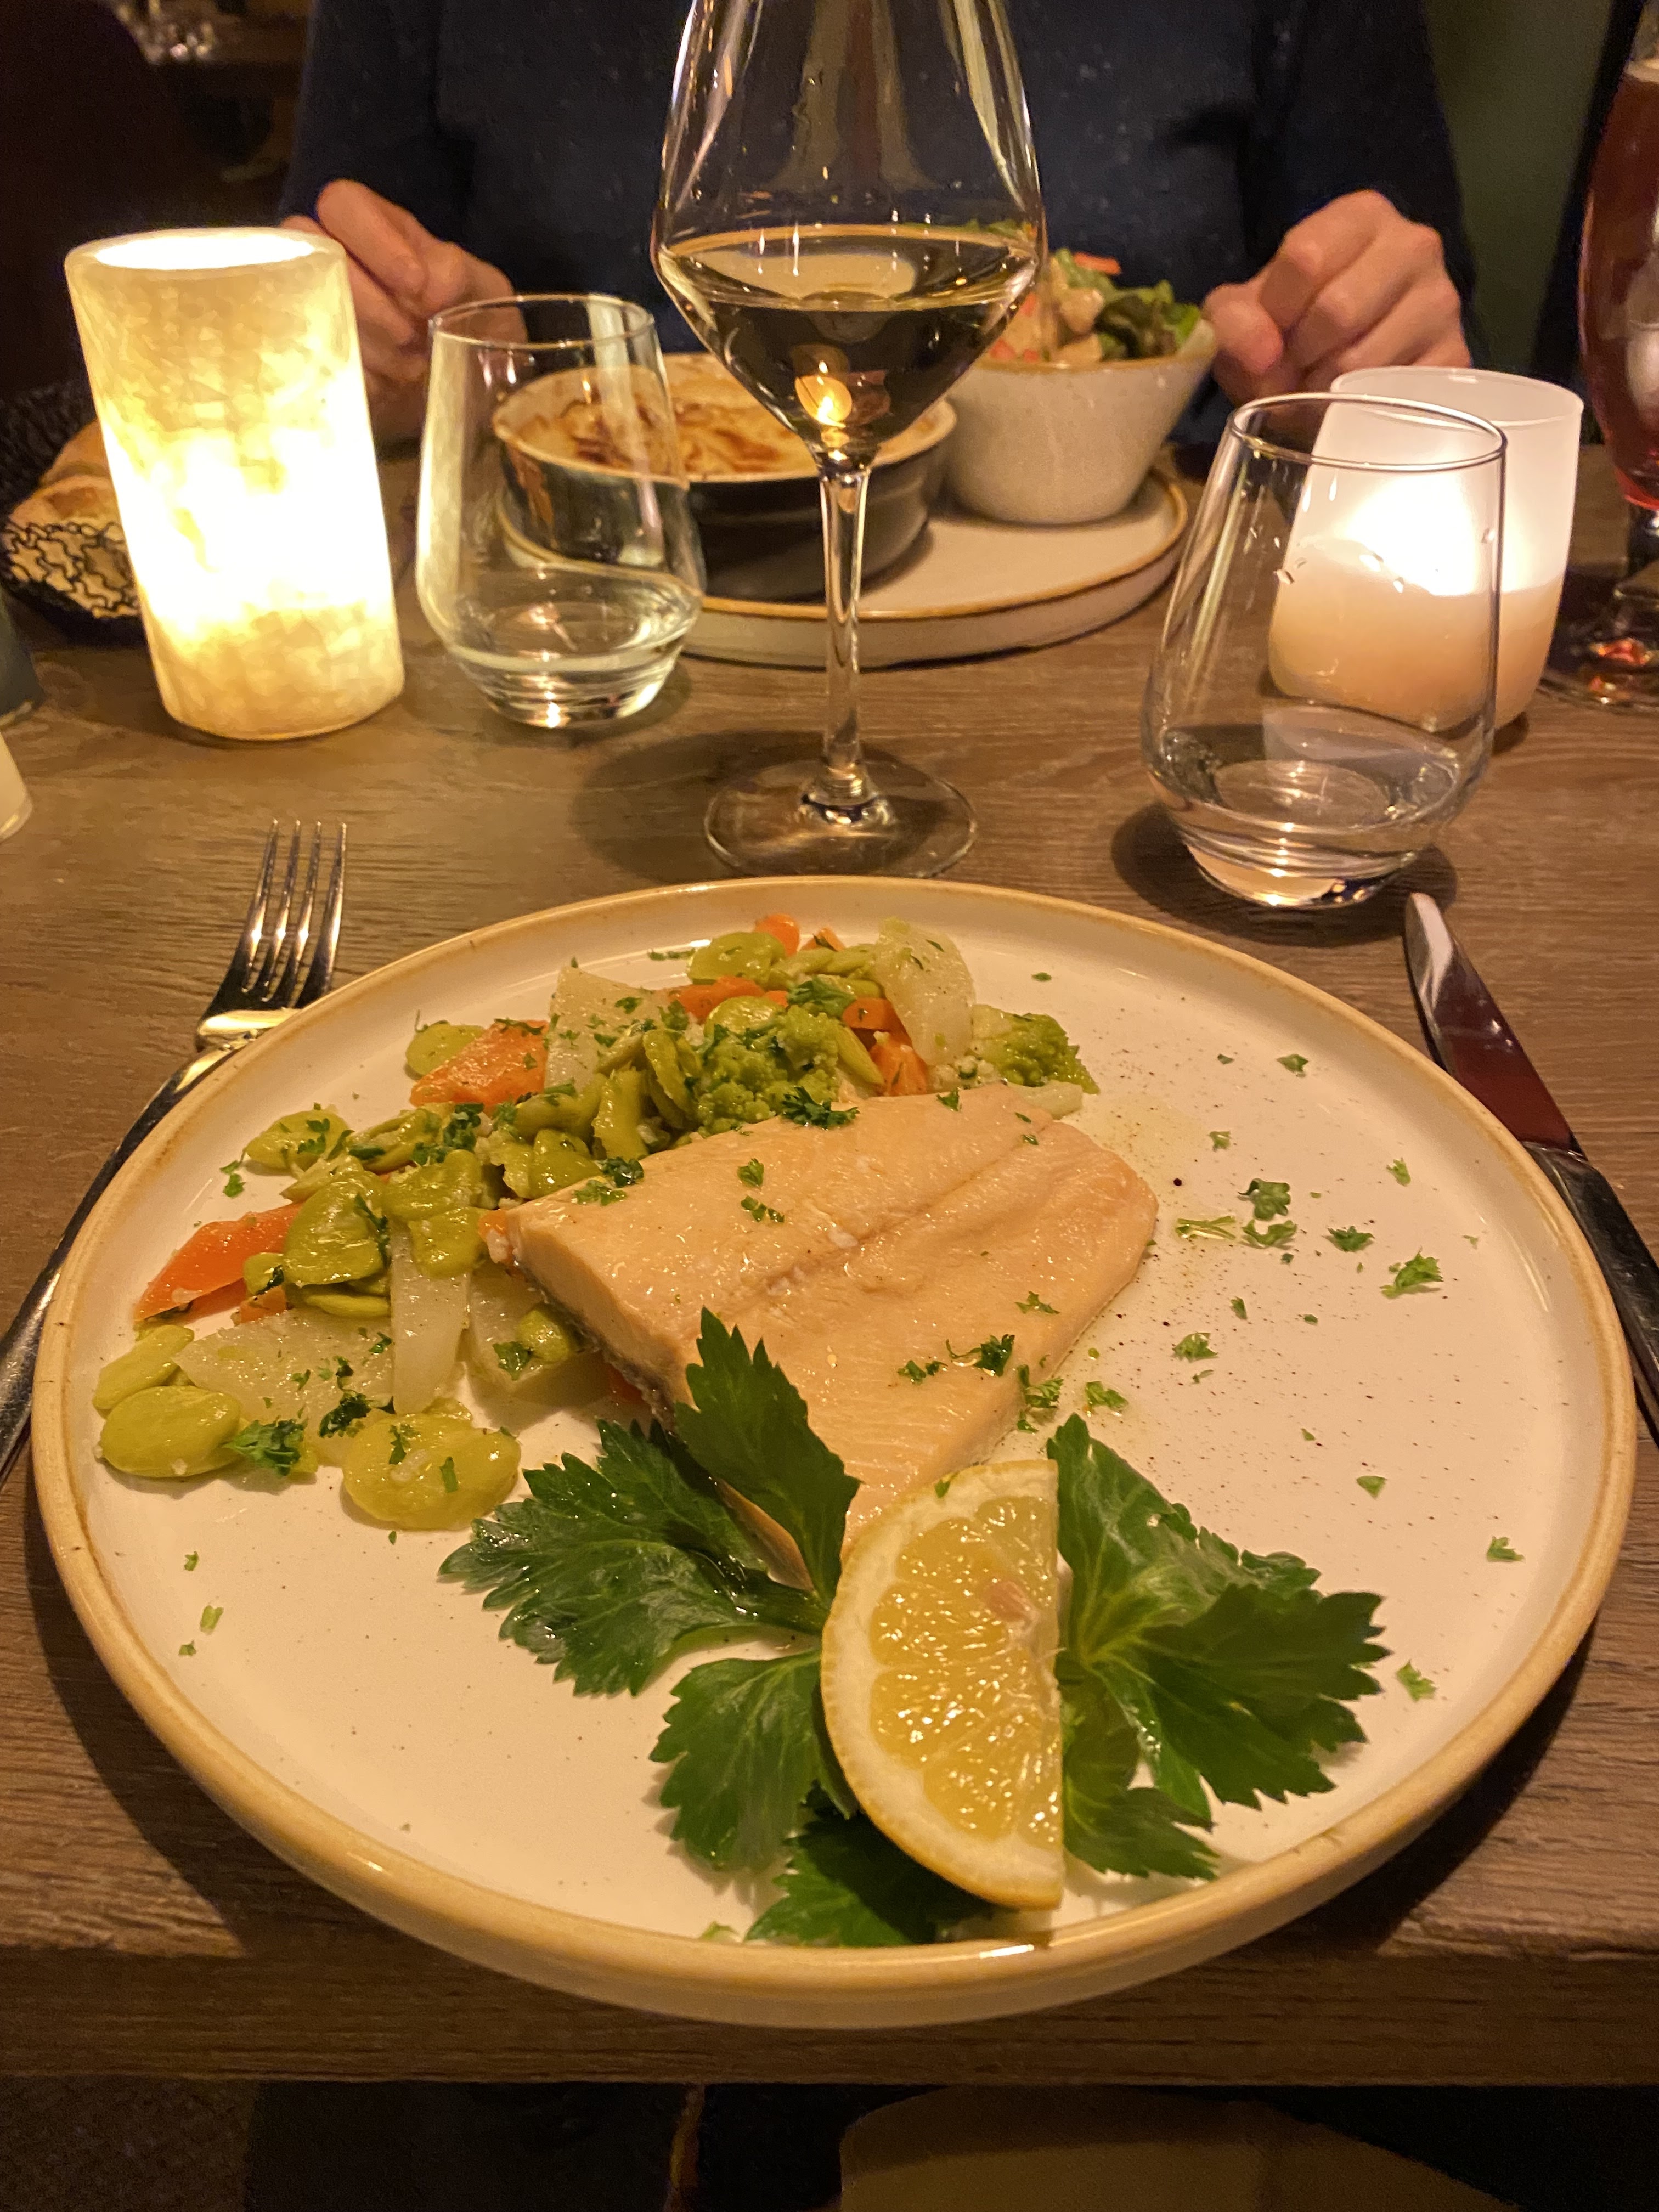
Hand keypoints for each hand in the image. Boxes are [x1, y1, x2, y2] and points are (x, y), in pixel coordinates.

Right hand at [281, 181, 509, 440]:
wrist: (465, 389)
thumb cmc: (474, 325)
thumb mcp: (483, 292)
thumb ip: (457, 275)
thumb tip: (427, 286)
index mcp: (376, 229)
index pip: (343, 203)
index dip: (372, 240)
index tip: (414, 283)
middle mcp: (334, 261)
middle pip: (318, 258)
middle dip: (368, 303)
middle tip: (407, 335)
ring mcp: (317, 309)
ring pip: (315, 313)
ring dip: (367, 346)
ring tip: (408, 367)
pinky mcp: (317, 361)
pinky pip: (316, 364)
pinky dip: (359, 380)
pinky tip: (389, 389)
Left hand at [1203, 190, 1468, 406]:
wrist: (1339, 360)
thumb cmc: (1291, 324)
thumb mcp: (1246, 311)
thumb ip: (1233, 320)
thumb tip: (1261, 354)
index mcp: (1362, 216)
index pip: (1305, 257)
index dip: (1272, 315)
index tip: (1266, 339)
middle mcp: (1413, 245)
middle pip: (1337, 310)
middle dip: (1297, 357)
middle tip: (1288, 374)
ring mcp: (1442, 302)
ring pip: (1364, 361)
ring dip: (1322, 390)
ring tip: (1314, 387)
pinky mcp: (1455, 358)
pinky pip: (1393, 397)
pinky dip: (1357, 412)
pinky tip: (1350, 404)